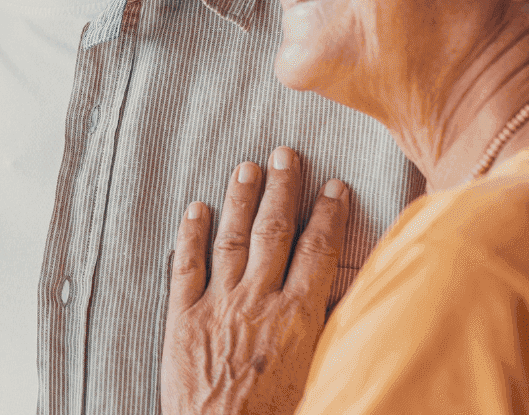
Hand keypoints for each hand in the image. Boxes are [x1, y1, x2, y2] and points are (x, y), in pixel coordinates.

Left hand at [160, 147, 350, 414]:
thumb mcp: (320, 376)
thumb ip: (328, 333)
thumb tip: (345, 297)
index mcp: (297, 319)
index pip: (317, 252)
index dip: (326, 214)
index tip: (333, 184)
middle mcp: (257, 302)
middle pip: (272, 232)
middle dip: (281, 189)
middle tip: (284, 153)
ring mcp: (217, 305)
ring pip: (230, 238)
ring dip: (239, 199)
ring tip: (246, 167)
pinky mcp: (182, 318)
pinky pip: (185, 265)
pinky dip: (189, 234)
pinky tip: (194, 208)